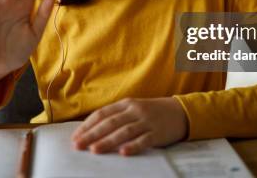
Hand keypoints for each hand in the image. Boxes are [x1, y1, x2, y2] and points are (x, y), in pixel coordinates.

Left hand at [70, 97, 187, 155]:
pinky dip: (133, 146)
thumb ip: (116, 116)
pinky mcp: (157, 133)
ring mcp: (146, 122)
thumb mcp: (133, 109)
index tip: (76, 137)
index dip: (88, 125)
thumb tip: (92, 130)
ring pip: (124, 131)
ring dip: (108, 141)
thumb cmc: (151, 112)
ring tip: (94, 150)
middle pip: (110, 123)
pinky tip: (123, 153)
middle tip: (78, 145)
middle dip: (92, 134)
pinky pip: (144, 140)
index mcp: (126, 104)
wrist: (180, 112)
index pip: (102, 114)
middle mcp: (135, 111)